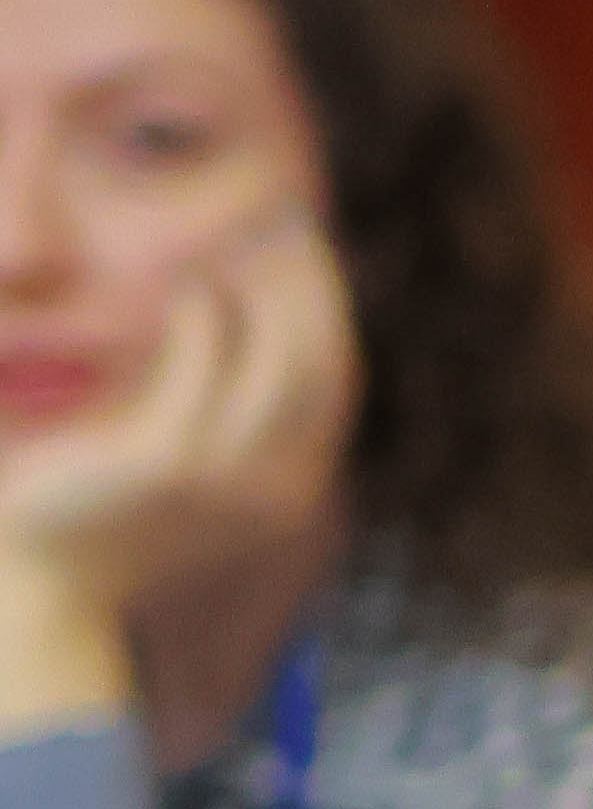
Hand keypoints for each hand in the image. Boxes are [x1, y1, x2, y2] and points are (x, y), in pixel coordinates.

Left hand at [0, 223, 355, 678]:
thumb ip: (210, 400)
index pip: (335, 380)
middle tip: (292, 220)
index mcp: (289, 486)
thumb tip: (223, 309)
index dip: (329, 308)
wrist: (42, 588)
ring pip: (280, 359)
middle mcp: (277, 484)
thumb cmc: (100, 518)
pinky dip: (207, 315)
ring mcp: (228, 475)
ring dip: (271, 287)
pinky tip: (190, 281)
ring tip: (247, 239)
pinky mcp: (169, 460)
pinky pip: (205, 367)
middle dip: (314, 284)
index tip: (307, 251)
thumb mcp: (178, 456)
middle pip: (323, 362)